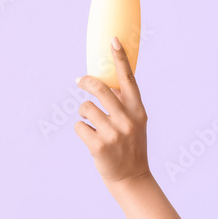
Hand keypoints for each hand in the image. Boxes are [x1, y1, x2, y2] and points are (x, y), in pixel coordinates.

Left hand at [74, 37, 150, 184]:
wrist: (132, 178)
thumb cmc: (130, 146)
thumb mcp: (135, 124)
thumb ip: (124, 105)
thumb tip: (104, 84)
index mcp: (138, 111)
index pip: (129, 80)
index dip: (120, 59)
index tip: (113, 40)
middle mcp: (128, 120)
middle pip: (100, 89)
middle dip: (86, 82)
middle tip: (80, 81)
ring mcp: (114, 133)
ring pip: (85, 108)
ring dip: (84, 114)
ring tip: (92, 125)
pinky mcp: (99, 145)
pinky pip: (79, 126)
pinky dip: (81, 130)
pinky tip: (91, 139)